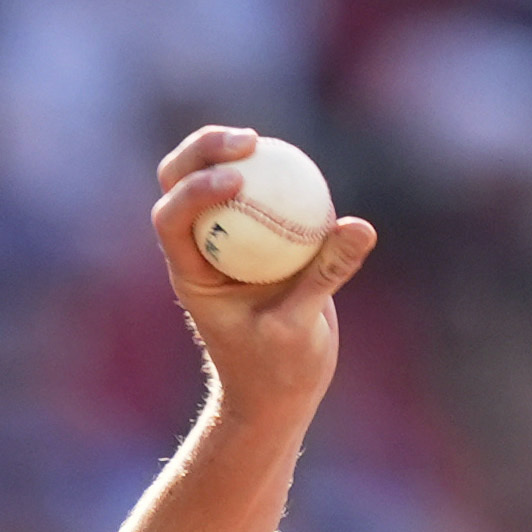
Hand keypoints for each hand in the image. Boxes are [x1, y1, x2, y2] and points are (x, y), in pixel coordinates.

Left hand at [151, 124, 377, 428]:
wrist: (278, 389)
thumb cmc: (276, 370)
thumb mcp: (300, 328)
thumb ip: (325, 276)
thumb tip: (359, 226)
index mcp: (191, 274)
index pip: (172, 219)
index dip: (195, 189)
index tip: (238, 179)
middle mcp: (201, 250)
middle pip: (179, 183)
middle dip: (201, 152)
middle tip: (248, 141)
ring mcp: (228, 240)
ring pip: (217, 181)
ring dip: (233, 152)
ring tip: (265, 142)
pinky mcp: (261, 238)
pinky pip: (265, 195)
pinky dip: (278, 176)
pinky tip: (301, 165)